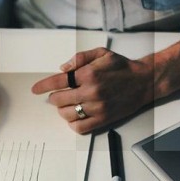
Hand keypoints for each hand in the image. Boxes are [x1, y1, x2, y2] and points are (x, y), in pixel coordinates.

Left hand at [31, 48, 153, 133]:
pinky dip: (73, 123)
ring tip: (67, 105)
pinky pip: (80, 127)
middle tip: (57, 95)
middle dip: (54, 97)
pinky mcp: (103, 119)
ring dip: (62, 110)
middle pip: (59, 99)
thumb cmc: (123, 67)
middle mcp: (92, 92)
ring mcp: (97, 107)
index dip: (43, 86)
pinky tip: (75, 115)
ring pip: (67, 114)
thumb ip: (80, 58)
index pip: (58, 81)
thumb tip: (63, 68)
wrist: (144, 82)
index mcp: (89, 74)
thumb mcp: (102, 53)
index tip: (36, 89)